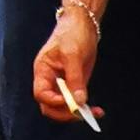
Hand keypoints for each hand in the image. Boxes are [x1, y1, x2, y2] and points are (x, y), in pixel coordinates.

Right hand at [33, 6, 99, 122]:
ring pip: (64, 108)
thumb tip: (79, 101)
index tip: (69, 102)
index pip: (41, 94)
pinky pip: (77, 103)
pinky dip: (86, 109)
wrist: (82, 26)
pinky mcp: (74, 86)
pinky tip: (98, 110)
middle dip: (65, 113)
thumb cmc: (72, 34)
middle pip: (50, 106)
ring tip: (94, 112)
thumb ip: (75, 79)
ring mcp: (62, 85)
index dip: (53, 102)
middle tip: (81, 113)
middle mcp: (50, 81)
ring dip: (78, 114)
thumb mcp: (72, 55)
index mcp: (42, 71)